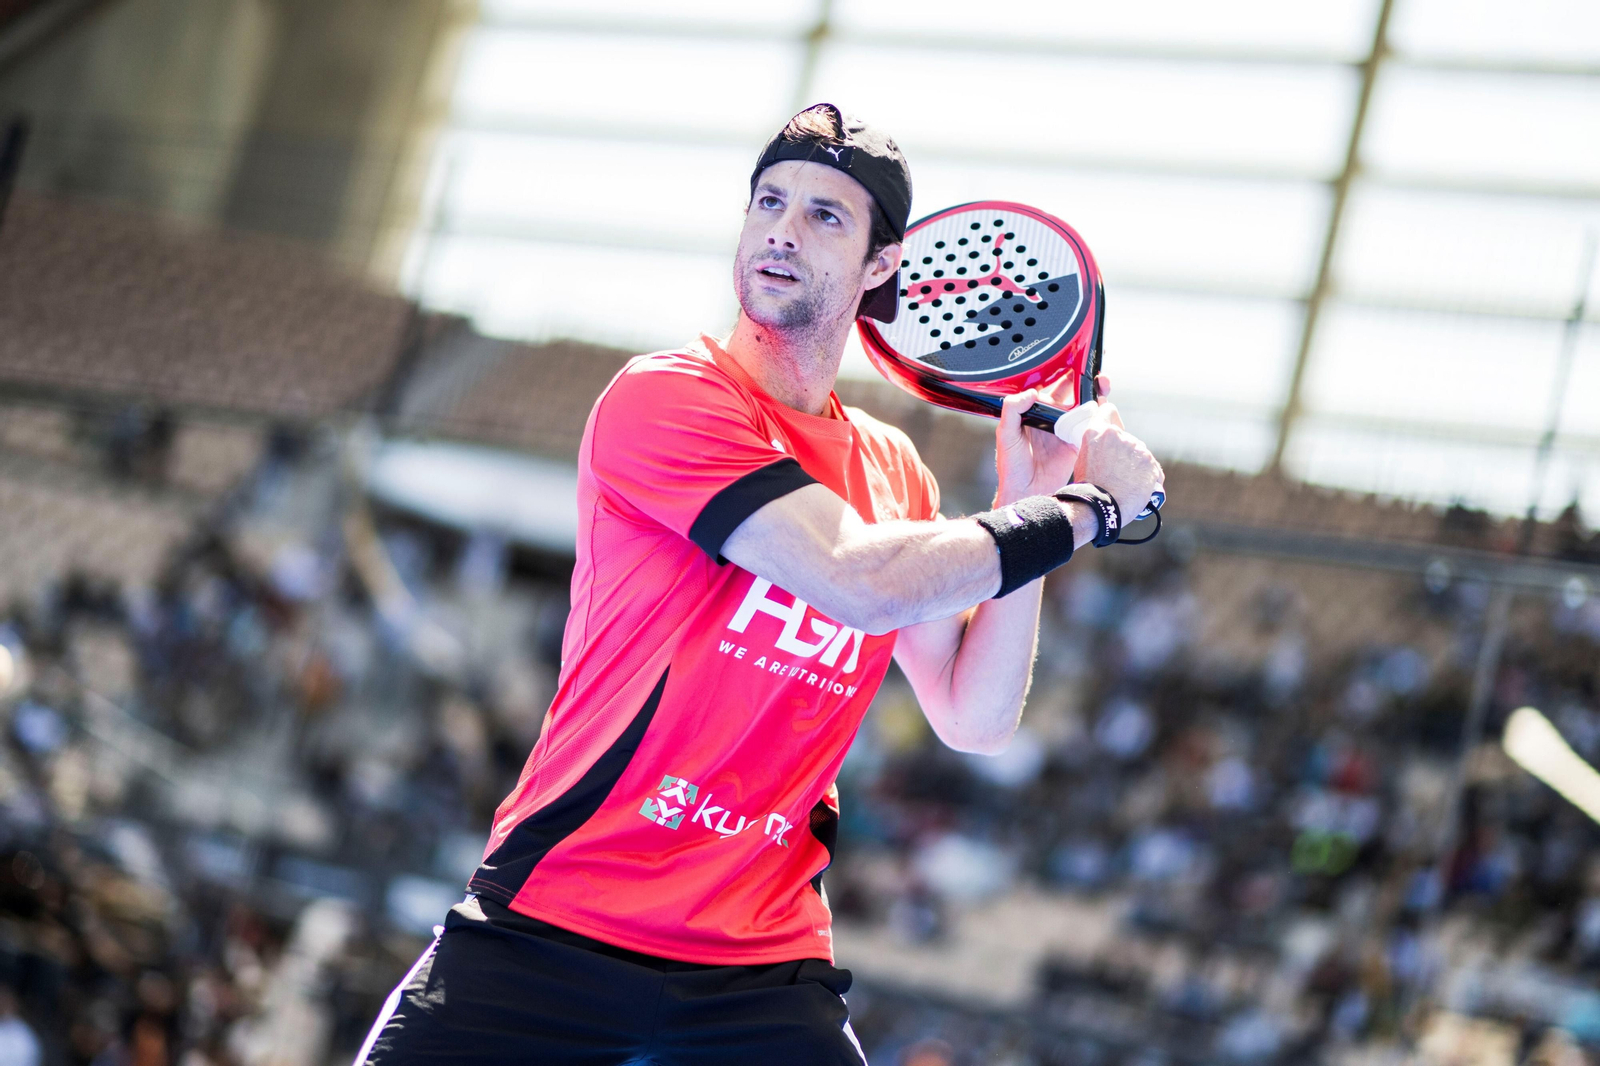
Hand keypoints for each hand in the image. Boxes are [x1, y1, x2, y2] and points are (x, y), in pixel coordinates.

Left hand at [994, 374, 1110, 505]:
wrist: (1025, 493)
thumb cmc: (1011, 467)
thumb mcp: (1005, 434)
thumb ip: (1013, 410)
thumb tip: (1030, 393)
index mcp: (1035, 414)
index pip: (1051, 389)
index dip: (1063, 376)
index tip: (1074, 364)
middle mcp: (1052, 420)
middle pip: (1073, 395)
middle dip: (1086, 382)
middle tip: (1095, 375)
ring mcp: (1066, 432)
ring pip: (1085, 409)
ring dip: (1096, 396)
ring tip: (1103, 386)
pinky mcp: (1078, 445)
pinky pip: (1091, 429)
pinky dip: (1100, 418)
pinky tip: (1104, 409)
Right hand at [1074, 400, 1163, 520]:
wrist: (1100, 507)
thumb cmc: (1088, 487)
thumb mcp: (1084, 459)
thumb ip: (1096, 445)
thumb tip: (1106, 448)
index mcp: (1098, 432)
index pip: (1107, 411)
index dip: (1110, 415)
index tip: (1112, 421)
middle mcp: (1119, 435)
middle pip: (1126, 439)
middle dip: (1123, 452)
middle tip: (1114, 472)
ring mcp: (1138, 449)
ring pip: (1139, 455)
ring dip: (1135, 466)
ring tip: (1124, 485)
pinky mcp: (1151, 464)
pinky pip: (1152, 469)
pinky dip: (1147, 479)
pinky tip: (1137, 489)